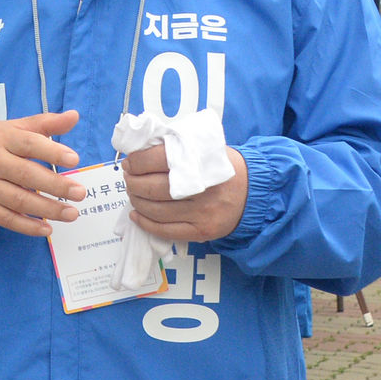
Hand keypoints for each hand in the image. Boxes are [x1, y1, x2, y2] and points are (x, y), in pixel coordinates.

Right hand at [0, 110, 86, 236]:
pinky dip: (27, 226)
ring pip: (18, 200)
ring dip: (47, 209)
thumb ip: (45, 123)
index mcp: (2, 137)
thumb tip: (74, 116)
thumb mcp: (14, 128)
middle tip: (80, 193)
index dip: (52, 151)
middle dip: (55, 185)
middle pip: (26, 175)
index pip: (29, 144)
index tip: (74, 159)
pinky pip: (6, 219)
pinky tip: (47, 229)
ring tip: (71, 213)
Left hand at [122, 145, 247, 242]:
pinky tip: (136, 213)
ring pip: (156, 211)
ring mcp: (202, 213)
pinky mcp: (202, 232)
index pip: (158, 160)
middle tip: (128, 176)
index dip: (137, 161)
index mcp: (201, 162)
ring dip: (137, 201)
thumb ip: (176, 148)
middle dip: (133, 182)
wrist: (252, 191)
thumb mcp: (203, 147)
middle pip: (153, 188)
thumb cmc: (222, 165)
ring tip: (132, 192)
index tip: (130, 162)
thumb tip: (140, 152)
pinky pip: (166, 231)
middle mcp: (201, 189)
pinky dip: (145, 223)